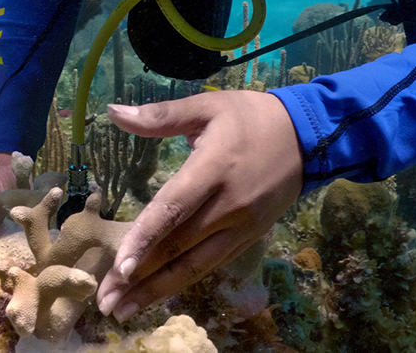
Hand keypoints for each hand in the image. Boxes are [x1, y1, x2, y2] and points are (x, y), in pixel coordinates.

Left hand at [95, 90, 303, 321]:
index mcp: (214, 169)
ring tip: (124, 310)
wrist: (310, 135)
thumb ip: (159, 115)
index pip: (173, 209)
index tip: (119, 269)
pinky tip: (159, 293)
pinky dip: (184, 281)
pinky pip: (213, 263)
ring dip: (158, 290)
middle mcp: (229, 205)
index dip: (144, 240)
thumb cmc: (251, 117)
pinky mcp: (251, 237)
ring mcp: (242, 226)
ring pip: (195, 265)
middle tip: (105, 302)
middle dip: (140, 277)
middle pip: (179, 247)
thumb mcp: (206, 106)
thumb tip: (114, 113)